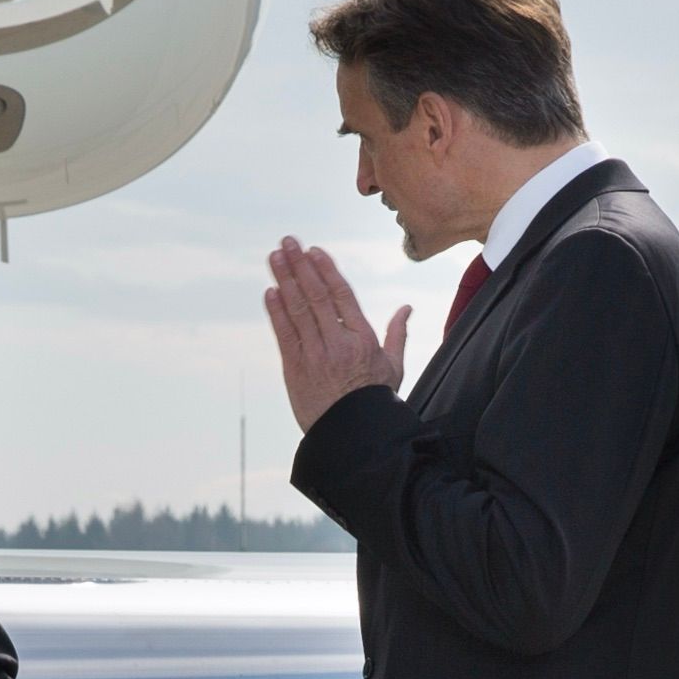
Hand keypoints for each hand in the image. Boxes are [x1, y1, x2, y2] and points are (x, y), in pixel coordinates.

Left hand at [262, 238, 409, 428]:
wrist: (352, 436)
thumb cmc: (374, 401)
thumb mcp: (394, 367)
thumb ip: (397, 334)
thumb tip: (407, 308)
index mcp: (363, 340)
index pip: (342, 296)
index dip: (326, 270)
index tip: (314, 251)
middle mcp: (337, 344)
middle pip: (316, 296)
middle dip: (300, 266)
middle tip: (288, 242)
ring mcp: (314, 356)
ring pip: (298, 311)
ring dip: (285, 281)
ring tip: (275, 257)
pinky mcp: (295, 370)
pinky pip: (285, 335)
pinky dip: (277, 312)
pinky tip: (271, 292)